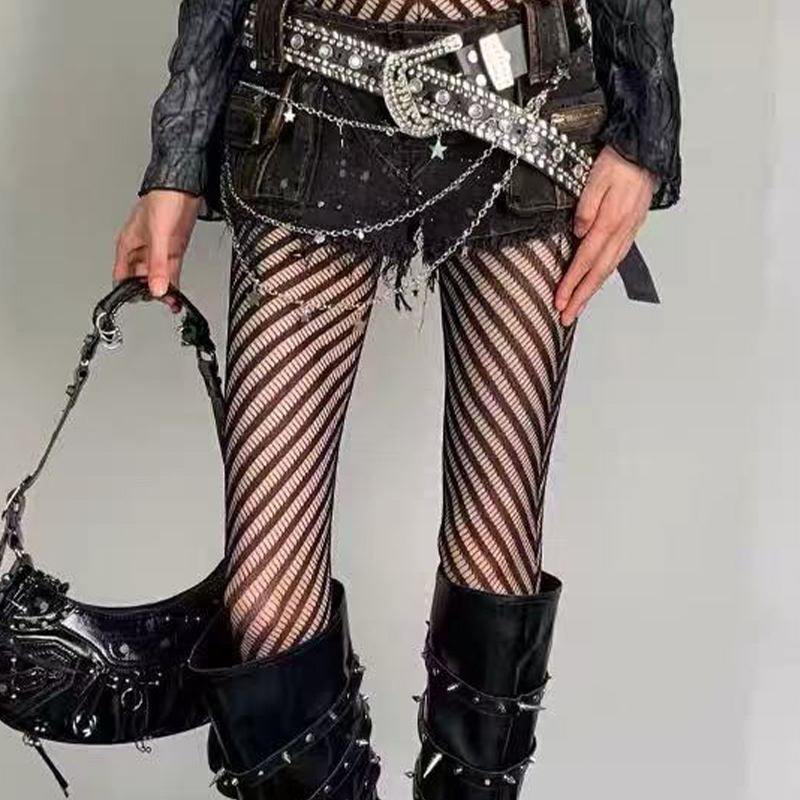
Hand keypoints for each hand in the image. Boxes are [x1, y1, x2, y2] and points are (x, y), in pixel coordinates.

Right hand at [113, 190, 201, 312]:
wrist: (184, 186)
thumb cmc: (163, 200)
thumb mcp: (158, 236)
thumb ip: (157, 265)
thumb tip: (156, 289)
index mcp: (128, 245)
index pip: (122, 275)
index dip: (128, 290)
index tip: (140, 301)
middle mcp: (141, 250)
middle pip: (140, 279)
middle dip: (150, 292)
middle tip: (162, 300)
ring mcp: (158, 250)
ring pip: (157, 277)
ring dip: (164, 290)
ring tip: (173, 302)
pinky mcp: (173, 249)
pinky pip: (171, 272)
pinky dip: (174, 284)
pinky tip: (178, 294)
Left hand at [555, 146, 656, 325]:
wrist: (645, 149)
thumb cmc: (618, 160)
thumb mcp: (596, 176)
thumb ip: (587, 206)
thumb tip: (579, 232)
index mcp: (611, 220)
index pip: (586, 258)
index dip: (573, 281)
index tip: (560, 299)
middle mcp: (622, 230)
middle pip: (598, 271)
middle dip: (581, 296)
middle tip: (566, 316)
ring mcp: (629, 231)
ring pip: (608, 268)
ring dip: (592, 290)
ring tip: (578, 307)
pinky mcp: (631, 228)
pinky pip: (616, 258)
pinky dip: (604, 275)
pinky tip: (596, 282)